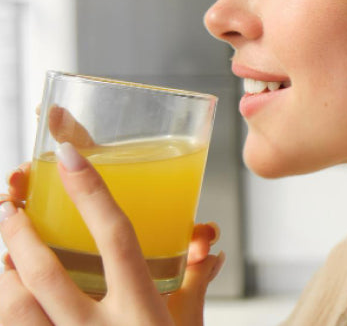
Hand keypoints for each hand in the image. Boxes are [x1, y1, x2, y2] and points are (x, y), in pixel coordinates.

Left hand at [0, 143, 223, 324]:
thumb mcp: (189, 325)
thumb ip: (193, 282)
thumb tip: (208, 245)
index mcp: (141, 311)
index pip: (116, 237)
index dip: (92, 193)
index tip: (68, 156)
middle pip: (45, 273)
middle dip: (19, 232)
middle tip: (8, 200)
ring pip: (15, 308)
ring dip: (2, 271)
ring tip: (1, 242)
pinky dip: (8, 308)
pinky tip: (8, 290)